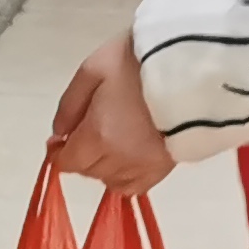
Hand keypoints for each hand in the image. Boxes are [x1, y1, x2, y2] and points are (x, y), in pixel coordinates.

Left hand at [52, 33, 174, 195]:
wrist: (189, 64)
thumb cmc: (138, 61)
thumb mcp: (92, 70)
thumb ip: (69, 106)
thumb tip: (59, 134)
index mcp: (99, 134)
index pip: (68, 162)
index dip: (60, 152)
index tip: (62, 139)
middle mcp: (120, 157)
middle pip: (89, 171)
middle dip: (82, 155)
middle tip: (89, 132)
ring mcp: (145, 165)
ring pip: (111, 181)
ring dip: (104, 166)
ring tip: (112, 142)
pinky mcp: (165, 167)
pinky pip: (137, 187)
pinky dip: (126, 177)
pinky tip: (128, 159)